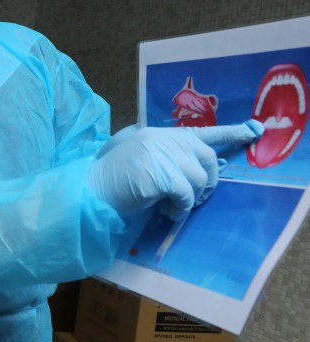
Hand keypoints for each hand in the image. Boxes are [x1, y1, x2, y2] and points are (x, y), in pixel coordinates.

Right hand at [86, 120, 262, 219]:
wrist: (87, 192)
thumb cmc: (108, 179)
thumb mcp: (133, 155)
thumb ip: (158, 152)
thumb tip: (190, 166)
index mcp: (157, 134)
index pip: (201, 130)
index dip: (230, 132)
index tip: (253, 131)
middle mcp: (162, 139)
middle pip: (207, 156)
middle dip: (207, 180)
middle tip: (193, 197)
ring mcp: (161, 155)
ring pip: (198, 178)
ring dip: (190, 199)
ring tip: (170, 206)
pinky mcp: (160, 175)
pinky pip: (186, 194)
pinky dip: (180, 208)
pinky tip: (165, 210)